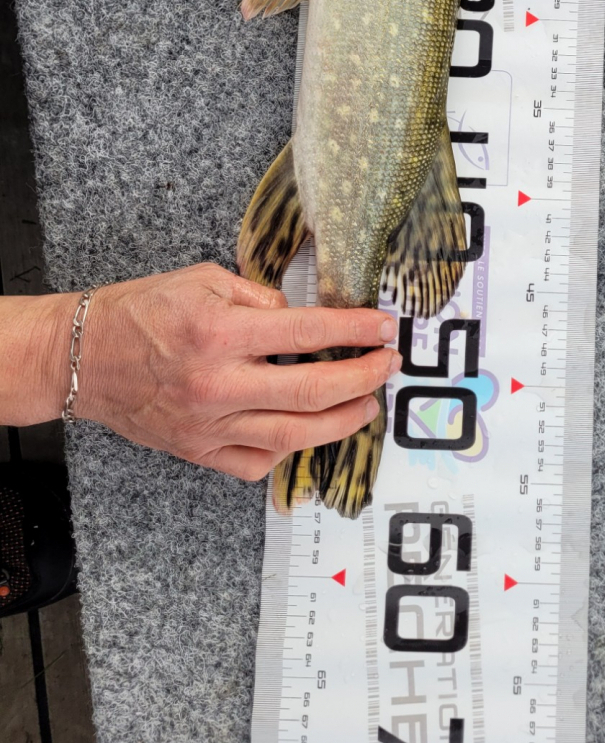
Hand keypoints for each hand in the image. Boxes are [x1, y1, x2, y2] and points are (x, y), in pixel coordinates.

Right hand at [8, 264, 399, 482]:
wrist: (79, 357)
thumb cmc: (138, 312)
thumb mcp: (202, 280)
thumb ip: (258, 297)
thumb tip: (299, 317)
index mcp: (219, 334)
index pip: (308, 333)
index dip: (356, 331)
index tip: (384, 328)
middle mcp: (217, 384)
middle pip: (313, 392)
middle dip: (364, 378)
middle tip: (387, 365)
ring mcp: (209, 425)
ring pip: (294, 435)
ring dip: (342, 421)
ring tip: (367, 404)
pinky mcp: (198, 451)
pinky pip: (257, 462)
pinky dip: (290, 450)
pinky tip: (309, 431)